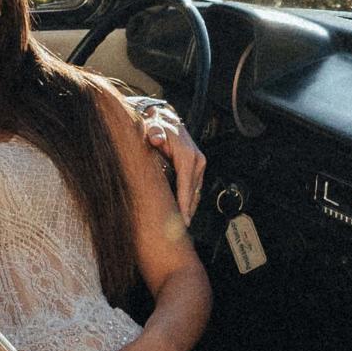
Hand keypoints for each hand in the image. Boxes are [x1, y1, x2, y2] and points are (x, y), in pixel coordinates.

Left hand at [132, 99, 207, 220]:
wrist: (165, 119)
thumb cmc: (157, 126)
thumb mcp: (153, 127)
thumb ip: (154, 132)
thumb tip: (156, 137)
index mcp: (188, 155)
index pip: (186, 185)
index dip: (184, 204)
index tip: (182, 220)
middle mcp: (197, 161)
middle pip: (193, 193)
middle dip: (187, 211)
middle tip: (178, 231)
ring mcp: (199, 166)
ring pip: (195, 193)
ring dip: (189, 209)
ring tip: (180, 227)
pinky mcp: (196, 170)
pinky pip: (193, 190)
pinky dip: (188, 201)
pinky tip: (181, 213)